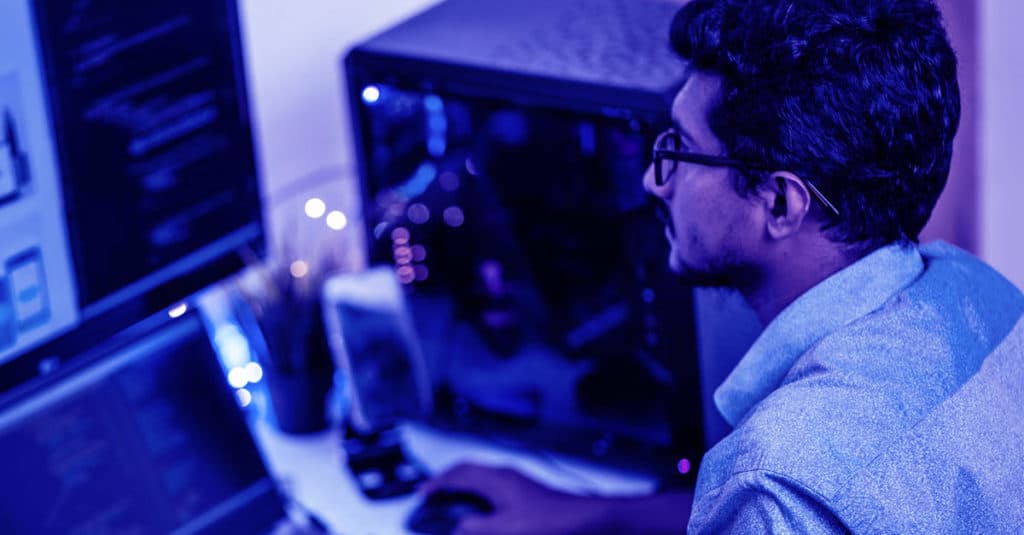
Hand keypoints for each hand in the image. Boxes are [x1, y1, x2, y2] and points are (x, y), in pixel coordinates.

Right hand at [421, 462, 608, 534]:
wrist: (586, 520)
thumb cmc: (553, 521)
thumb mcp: (506, 530)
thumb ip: (477, 528)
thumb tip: (458, 527)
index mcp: (497, 479)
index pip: (458, 474)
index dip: (437, 483)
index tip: (423, 493)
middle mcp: (506, 475)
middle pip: (468, 469)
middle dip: (447, 479)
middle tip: (432, 491)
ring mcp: (516, 481)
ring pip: (480, 475)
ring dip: (462, 484)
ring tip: (450, 498)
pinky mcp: (525, 491)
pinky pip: (492, 483)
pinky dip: (478, 491)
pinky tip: (480, 507)